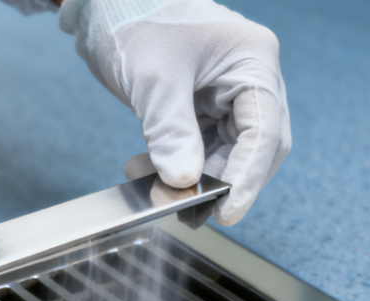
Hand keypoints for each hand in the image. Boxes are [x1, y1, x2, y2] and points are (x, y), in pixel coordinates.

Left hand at [62, 0, 291, 224]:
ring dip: (192, 176)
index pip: (264, 131)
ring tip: (153, 188)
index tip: (227, 212)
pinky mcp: (202, 103)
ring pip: (225, 152)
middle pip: (254, 147)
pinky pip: (199, 144)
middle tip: (190, 209)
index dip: (247, 177)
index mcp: (253, 60)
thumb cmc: (136, 15)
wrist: (104, 1)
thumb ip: (170, 132)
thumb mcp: (154, 78)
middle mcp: (249, 77)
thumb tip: (183, 181)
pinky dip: (175, 163)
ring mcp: (226, 91)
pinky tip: (144, 169)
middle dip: (222, 181)